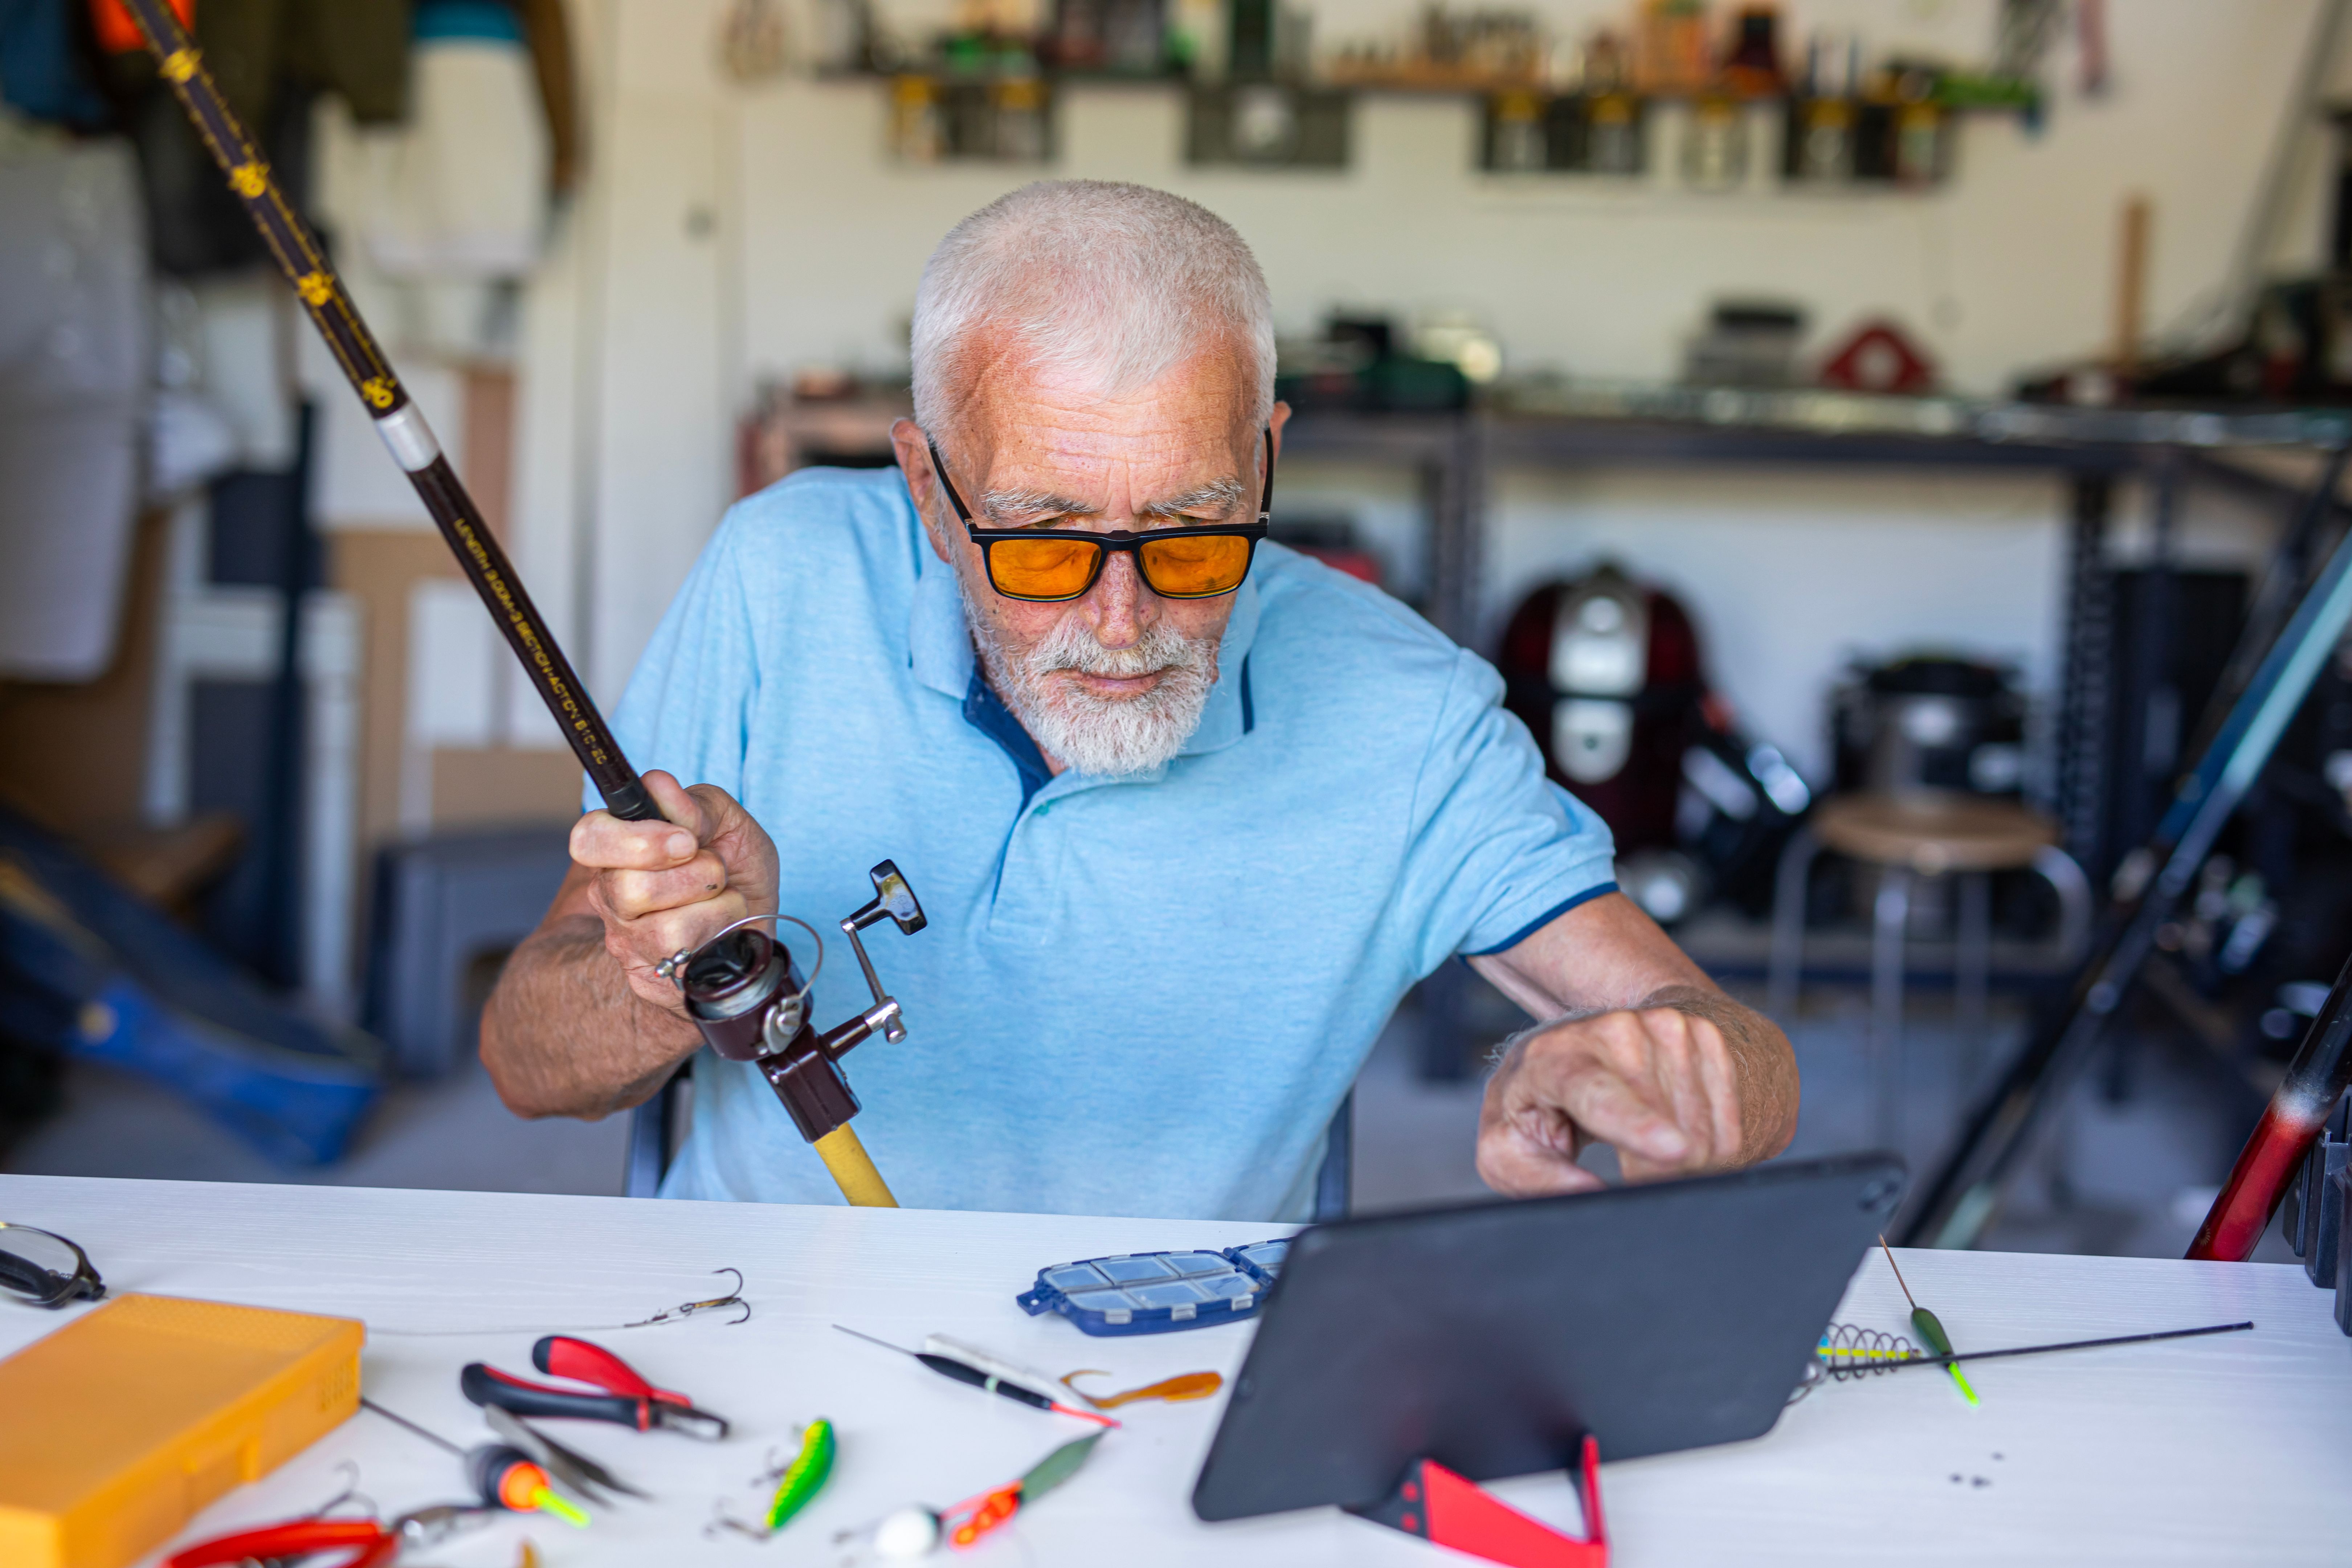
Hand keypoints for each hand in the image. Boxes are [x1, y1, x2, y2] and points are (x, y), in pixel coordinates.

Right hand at [569, 771, 778, 1017]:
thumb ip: (696, 804)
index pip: (588, 839)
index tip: (686, 841)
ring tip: (724, 901)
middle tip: (716, 870)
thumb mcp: (730, 823)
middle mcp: (611, 896)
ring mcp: (626, 941)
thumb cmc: (736, 869)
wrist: (755, 923)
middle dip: (693, 876)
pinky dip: (720, 935)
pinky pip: (684, 959)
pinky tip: (722, 929)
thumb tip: (659, 785)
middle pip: (627, 889)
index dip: (637, 840)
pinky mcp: (648, 978)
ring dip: (715, 907)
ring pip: (663, 929)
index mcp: (618, 848)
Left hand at [1476, 1005, 1746, 1196]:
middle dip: (1654, 1174)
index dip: (1637, 1124)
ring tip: (1644, 1142)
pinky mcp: (1706, 1035)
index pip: (1597, 1093)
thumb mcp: (1506, 1143)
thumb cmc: (1539, 1102)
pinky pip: (1730, 1123)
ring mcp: (1667, 1026)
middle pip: (1665, 1133)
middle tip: (1625, 1168)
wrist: (1585, 1043)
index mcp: (1554, 1059)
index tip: (1674, 1151)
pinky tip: (1673, 1127)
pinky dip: (1710, 1145)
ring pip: (1704, 1134)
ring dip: (1686, 1163)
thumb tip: (1587, 1193)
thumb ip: (1532, 1177)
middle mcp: (1614, 1030)